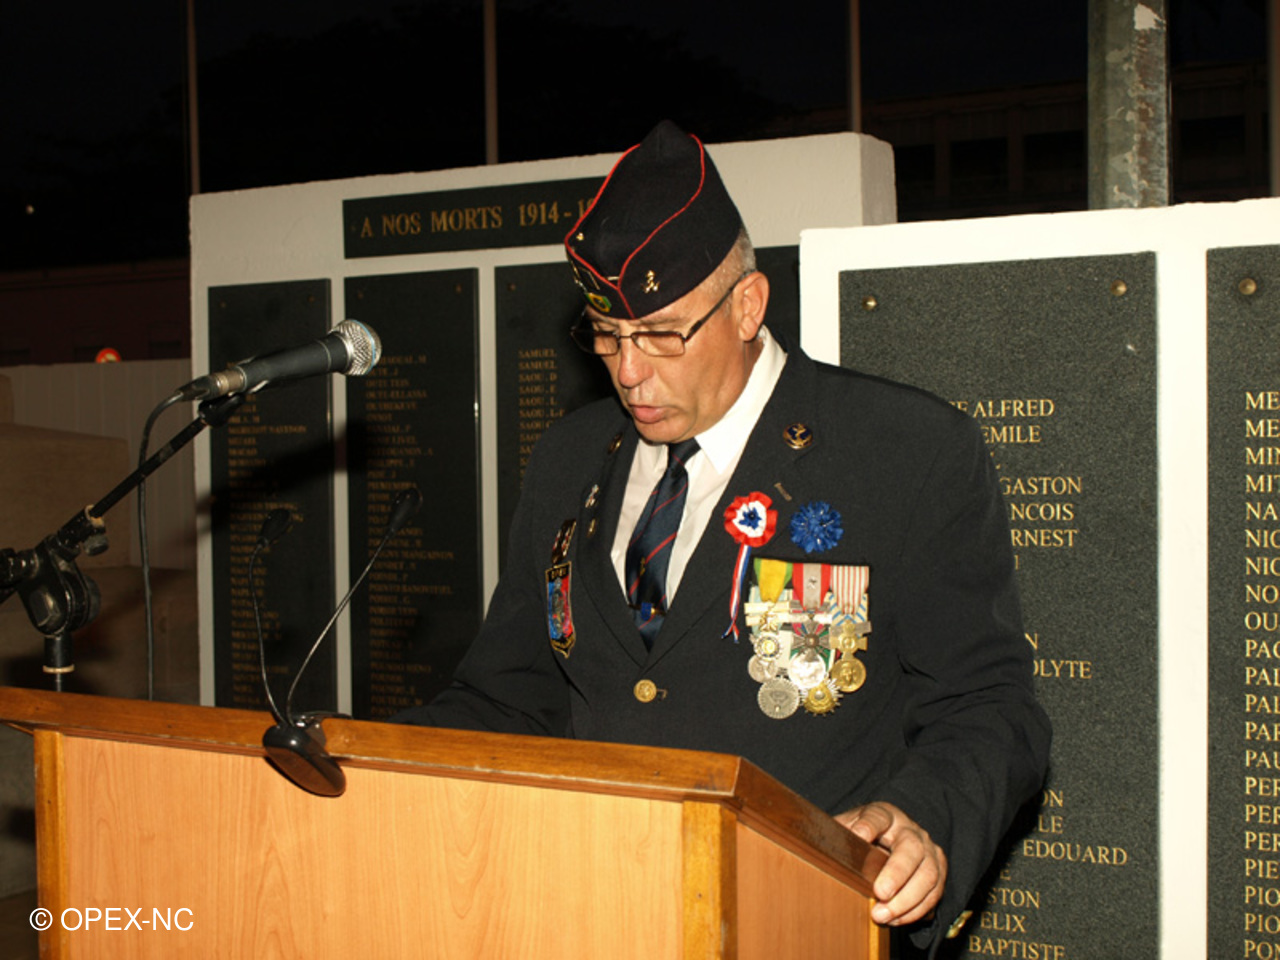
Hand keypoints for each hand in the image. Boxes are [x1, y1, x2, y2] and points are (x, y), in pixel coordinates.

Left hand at [835, 801, 946, 927]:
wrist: (893, 842)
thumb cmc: (864, 837)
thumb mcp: (848, 828)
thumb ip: (835, 833)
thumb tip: (810, 843)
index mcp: (886, 815)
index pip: (878, 816)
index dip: (869, 824)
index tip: (858, 834)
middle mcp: (911, 831)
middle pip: (911, 849)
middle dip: (897, 873)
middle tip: (880, 892)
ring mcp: (929, 851)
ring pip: (928, 874)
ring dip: (906, 900)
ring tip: (882, 915)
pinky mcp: (938, 871)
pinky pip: (934, 893)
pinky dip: (915, 911)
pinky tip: (895, 919)